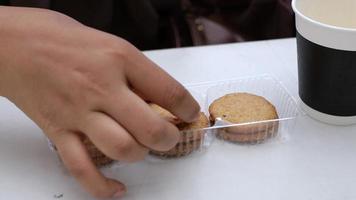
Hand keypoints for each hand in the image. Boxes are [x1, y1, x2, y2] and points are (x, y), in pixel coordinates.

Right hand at [0, 6, 199, 197]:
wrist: (13, 44)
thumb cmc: (60, 39)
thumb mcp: (110, 43)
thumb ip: (136, 72)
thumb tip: (159, 97)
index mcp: (120, 59)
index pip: (169, 91)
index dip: (187, 108)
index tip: (189, 114)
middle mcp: (102, 87)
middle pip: (150, 128)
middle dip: (169, 139)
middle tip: (170, 137)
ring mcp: (79, 112)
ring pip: (122, 149)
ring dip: (140, 155)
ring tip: (142, 148)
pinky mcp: (59, 131)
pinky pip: (82, 168)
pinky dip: (101, 186)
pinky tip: (116, 189)